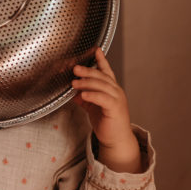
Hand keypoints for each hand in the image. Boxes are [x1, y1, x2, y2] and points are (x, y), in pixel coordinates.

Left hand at [72, 48, 141, 172]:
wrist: (115, 139)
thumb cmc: (106, 122)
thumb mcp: (92, 107)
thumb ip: (84, 98)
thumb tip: (73, 92)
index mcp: (111, 89)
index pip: (106, 71)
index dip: (101, 60)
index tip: (96, 50)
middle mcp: (116, 91)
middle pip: (101, 76)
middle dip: (88, 70)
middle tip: (75, 68)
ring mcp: (117, 99)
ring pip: (102, 86)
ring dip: (87, 82)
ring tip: (74, 82)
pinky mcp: (115, 109)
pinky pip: (103, 99)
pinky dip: (92, 95)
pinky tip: (83, 94)